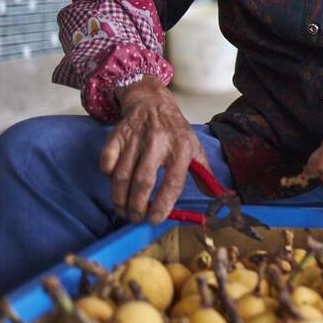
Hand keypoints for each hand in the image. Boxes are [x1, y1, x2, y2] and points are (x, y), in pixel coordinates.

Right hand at [101, 76, 207, 224]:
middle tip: (136, 218)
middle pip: (143, 182)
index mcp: (181, 148)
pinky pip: (107, 161)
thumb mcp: (194, 147)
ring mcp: (136, 139)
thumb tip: (215, 197)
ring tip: (124, 210)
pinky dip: (107, 175)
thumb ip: (204, 173)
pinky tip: (114, 184)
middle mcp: (158, 143)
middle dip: (138, 206)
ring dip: (120, 199)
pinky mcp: (117, 136)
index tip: (155, 219)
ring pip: (122, 176)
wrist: (153, 103)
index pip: (173, 182)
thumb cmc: (175, 131)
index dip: (163, 204)